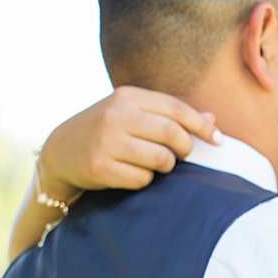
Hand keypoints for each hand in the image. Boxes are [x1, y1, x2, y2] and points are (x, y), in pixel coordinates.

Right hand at [35, 86, 219, 199]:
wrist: (60, 151)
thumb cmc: (106, 131)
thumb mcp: (132, 113)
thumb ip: (169, 115)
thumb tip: (212, 119)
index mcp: (127, 97)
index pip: (176, 108)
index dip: (201, 126)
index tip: (218, 141)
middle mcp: (116, 116)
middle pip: (171, 134)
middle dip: (185, 148)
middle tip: (182, 156)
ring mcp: (107, 141)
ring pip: (160, 159)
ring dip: (165, 166)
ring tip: (155, 165)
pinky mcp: (100, 167)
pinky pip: (142, 179)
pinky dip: (145, 180)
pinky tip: (132, 174)